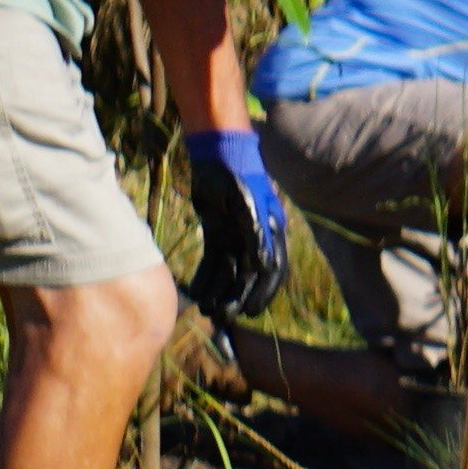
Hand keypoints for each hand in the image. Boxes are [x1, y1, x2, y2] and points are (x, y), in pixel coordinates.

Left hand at [184, 122, 293, 324]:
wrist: (219, 152)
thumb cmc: (238, 175)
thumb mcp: (247, 204)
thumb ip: (255, 234)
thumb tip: (262, 266)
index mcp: (272, 233)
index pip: (271, 271)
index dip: (262, 294)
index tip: (249, 313)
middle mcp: (256, 238)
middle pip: (247, 276)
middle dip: (235, 297)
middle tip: (219, 316)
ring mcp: (236, 236)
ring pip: (228, 271)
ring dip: (218, 290)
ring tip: (204, 308)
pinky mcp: (218, 231)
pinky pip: (212, 259)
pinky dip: (205, 275)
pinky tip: (195, 290)